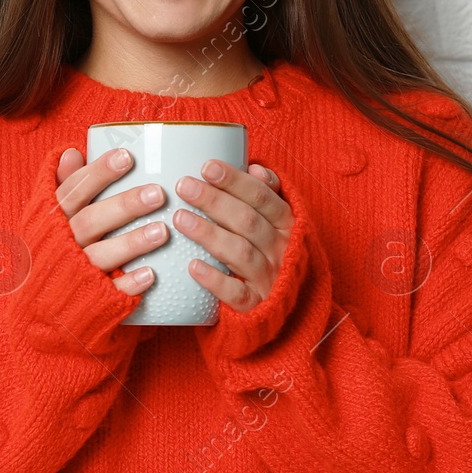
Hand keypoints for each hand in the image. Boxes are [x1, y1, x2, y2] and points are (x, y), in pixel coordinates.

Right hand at [53, 146, 168, 297]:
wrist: (37, 307)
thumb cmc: (53, 247)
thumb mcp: (48, 216)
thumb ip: (63, 185)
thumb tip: (72, 152)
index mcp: (52, 219)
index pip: (73, 190)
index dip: (98, 173)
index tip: (127, 156)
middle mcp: (62, 244)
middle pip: (91, 221)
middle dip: (124, 206)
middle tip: (158, 193)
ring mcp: (75, 272)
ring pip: (101, 255)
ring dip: (131, 243)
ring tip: (162, 231)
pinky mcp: (89, 299)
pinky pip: (109, 291)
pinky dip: (128, 284)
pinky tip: (150, 274)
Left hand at [174, 160, 291, 314]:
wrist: (291, 305)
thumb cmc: (275, 252)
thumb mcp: (279, 223)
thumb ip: (267, 194)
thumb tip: (255, 168)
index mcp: (286, 224)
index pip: (261, 197)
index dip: (235, 181)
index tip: (207, 167)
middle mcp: (280, 249)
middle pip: (247, 221)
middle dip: (214, 201)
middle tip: (184, 186)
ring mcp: (269, 277)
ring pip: (240, 253)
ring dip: (209, 234)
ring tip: (180, 218)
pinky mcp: (256, 304)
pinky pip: (236, 293)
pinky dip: (215, 280)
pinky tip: (193, 266)